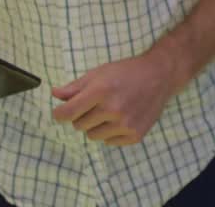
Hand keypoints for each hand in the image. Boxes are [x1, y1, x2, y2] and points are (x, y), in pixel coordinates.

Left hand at [52, 51, 181, 146]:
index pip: (68, 113)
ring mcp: (125, 124)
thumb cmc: (126, 72)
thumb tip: (54, 94)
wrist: (159, 76)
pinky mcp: (135, 134)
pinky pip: (109, 142)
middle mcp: (112, 109)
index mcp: (100, 91)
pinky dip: (111, 133)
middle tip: (95, 104)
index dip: (59, 114)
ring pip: (93, 136)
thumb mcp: (99, 73)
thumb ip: (75, 87)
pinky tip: (122, 118)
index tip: (60, 112)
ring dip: (96, 125)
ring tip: (110, 111)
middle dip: (82, 116)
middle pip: (78, 125)